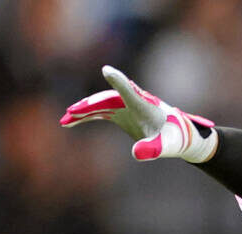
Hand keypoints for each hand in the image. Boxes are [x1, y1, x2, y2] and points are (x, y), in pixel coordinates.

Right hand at [60, 65, 217, 162]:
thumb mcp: (165, 146)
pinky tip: (70, 122)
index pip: (130, 92)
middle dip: (89, 106)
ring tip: (65, 121)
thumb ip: (153, 149)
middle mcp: (131, 101)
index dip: (120, 83)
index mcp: (144, 105)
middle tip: (72, 113)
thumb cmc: (174, 138)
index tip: (108, 71)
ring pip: (99, 105)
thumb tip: (135, 155)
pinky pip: (98, 112)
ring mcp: (123, 105)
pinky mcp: (119, 112)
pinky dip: (85, 116)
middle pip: (106, 100)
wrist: (177, 134)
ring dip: (82, 112)